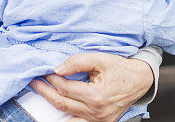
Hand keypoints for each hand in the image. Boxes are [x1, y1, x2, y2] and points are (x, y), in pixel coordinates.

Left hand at [29, 53, 152, 121]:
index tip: (44, 71)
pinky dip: (66, 116)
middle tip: (34, 83)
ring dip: (52, 106)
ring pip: (67, 116)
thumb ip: (78, 62)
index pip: (65, 88)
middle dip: (45, 92)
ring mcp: (98, 120)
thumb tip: (57, 69)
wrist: (140, 80)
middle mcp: (96, 112)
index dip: (52, 79)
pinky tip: (58, 107)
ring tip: (42, 95)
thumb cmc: (121, 69)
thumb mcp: (100, 59)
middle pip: (62, 104)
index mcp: (96, 96)